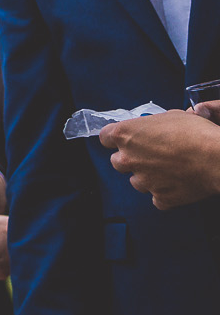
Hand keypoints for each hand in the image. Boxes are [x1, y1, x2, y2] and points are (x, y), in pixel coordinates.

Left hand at [101, 109, 219, 208]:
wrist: (216, 157)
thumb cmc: (195, 133)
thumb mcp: (171, 116)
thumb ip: (154, 125)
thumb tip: (158, 129)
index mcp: (125, 135)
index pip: (105, 137)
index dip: (116, 138)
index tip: (126, 139)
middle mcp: (128, 159)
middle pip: (118, 161)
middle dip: (131, 159)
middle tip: (150, 156)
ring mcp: (143, 181)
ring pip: (137, 181)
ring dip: (147, 177)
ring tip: (167, 170)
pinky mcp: (160, 198)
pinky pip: (157, 198)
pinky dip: (164, 193)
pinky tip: (177, 185)